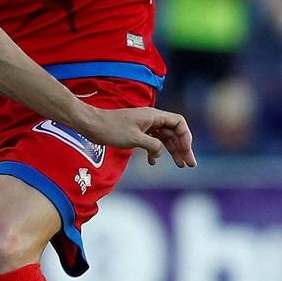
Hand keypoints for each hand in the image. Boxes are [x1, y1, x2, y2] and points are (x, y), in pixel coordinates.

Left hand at [78, 106, 195, 167]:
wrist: (92, 125)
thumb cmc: (111, 129)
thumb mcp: (134, 139)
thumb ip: (153, 145)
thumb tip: (161, 153)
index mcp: (153, 116)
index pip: (178, 123)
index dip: (186, 137)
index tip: (186, 152)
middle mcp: (151, 119)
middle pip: (174, 132)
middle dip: (182, 147)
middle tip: (189, 164)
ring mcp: (144, 125)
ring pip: (164, 137)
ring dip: (172, 151)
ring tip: (179, 165)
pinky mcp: (136, 132)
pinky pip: (152, 141)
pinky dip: (155, 151)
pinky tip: (153, 163)